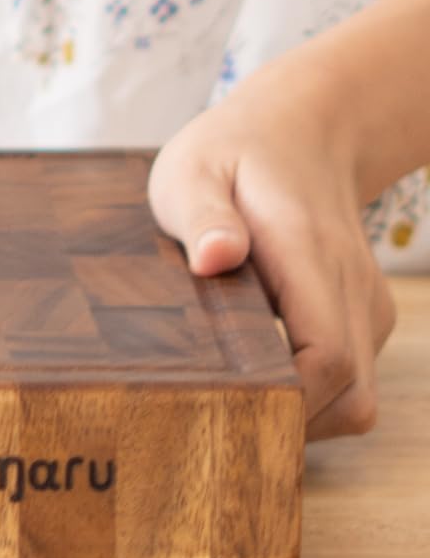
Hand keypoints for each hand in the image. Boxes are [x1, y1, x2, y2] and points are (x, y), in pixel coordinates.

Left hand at [150, 52, 397, 438]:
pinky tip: (257, 380)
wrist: (300, 130)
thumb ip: (202, 214)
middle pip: (351, 397)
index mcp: (310, 255)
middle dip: (292, 426)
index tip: (230, 411)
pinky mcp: (362, 317)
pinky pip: (350, 381)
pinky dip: (311, 397)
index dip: (289, 402)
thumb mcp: (193, 170)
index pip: (327, 357)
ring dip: (303, 417)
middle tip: (218, 426)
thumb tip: (215, 257)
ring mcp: (365, 306)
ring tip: (232, 405)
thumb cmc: (235, 154)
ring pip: (356, 399)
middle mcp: (352, 288)